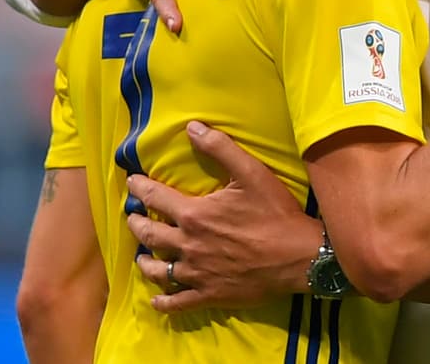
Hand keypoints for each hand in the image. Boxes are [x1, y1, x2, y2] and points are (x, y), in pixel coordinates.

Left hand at [126, 122, 320, 313]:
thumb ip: (220, 148)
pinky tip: (158, 301)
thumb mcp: (251, 172)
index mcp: (194, 214)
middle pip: (150, 235)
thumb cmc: (274, 212)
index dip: (140, 188)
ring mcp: (197, 273)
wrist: (298, 256)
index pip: (156, 197)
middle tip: (132, 217)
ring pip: (158, 270)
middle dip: (137, 224)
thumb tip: (192, 127)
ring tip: (140, 256)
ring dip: (145, 261)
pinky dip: (164, 302)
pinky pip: (178, 302)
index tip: (132, 182)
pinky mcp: (209, 295)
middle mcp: (188, 245)